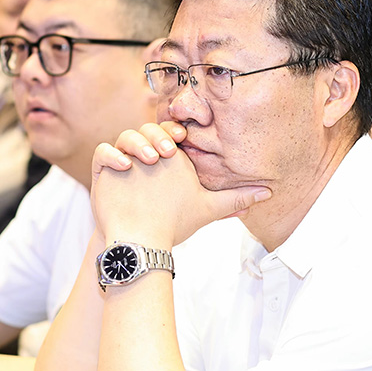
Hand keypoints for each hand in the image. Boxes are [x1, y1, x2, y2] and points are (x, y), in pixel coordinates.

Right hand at [91, 122, 269, 247]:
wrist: (140, 242)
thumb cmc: (173, 223)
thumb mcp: (206, 209)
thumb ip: (235, 199)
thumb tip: (269, 192)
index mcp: (167, 158)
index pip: (169, 131)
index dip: (174, 129)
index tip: (182, 137)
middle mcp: (145, 156)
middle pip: (146, 128)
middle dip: (155, 135)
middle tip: (166, 152)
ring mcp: (124, 162)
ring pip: (125, 136)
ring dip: (136, 142)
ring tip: (149, 158)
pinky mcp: (105, 172)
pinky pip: (103, 152)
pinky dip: (111, 156)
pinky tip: (124, 167)